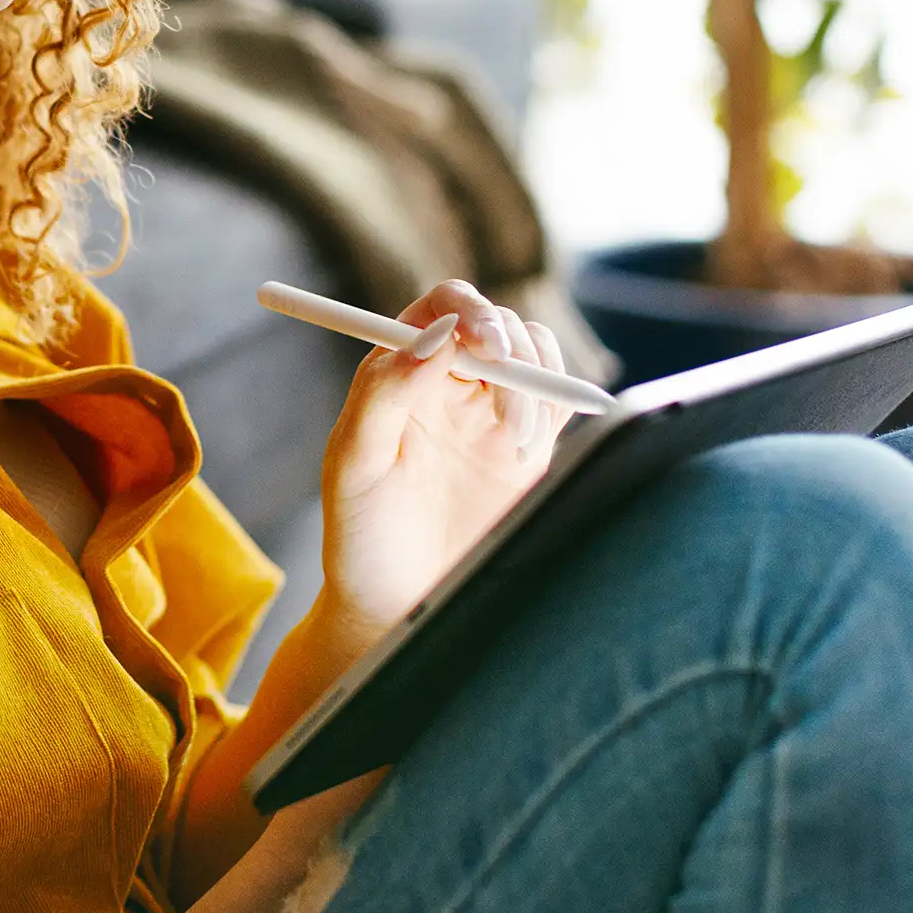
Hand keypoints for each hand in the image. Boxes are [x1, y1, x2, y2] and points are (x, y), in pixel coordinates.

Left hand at [314, 281, 574, 642]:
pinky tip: (529, 445)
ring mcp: (490, 415)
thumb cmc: (360, 533)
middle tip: (506, 386)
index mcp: (400, 370)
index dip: (470, 310)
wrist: (394, 604)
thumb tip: (437, 334)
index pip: (444, 307)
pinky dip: (558, 405)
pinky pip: (555, 402)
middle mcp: (447, 382)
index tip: (484, 341)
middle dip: (511, 345)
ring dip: (535, 379)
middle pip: (498, 324)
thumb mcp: (355, 461)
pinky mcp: (526, 452)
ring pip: (534, 356)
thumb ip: (386, 390)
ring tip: (514, 438)